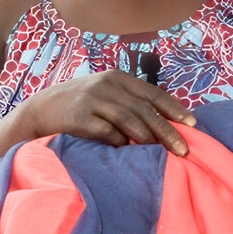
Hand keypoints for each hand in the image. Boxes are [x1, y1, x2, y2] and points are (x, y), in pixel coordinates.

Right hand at [22, 71, 196, 153]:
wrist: (39, 111)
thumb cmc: (78, 107)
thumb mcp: (104, 95)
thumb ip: (129, 103)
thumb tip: (163, 122)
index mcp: (117, 78)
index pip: (153, 93)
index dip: (175, 109)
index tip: (193, 124)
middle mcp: (107, 85)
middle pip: (145, 109)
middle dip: (167, 131)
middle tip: (184, 150)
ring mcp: (92, 100)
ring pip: (129, 121)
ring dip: (148, 140)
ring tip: (163, 156)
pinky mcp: (79, 117)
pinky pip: (107, 133)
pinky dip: (121, 144)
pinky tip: (130, 154)